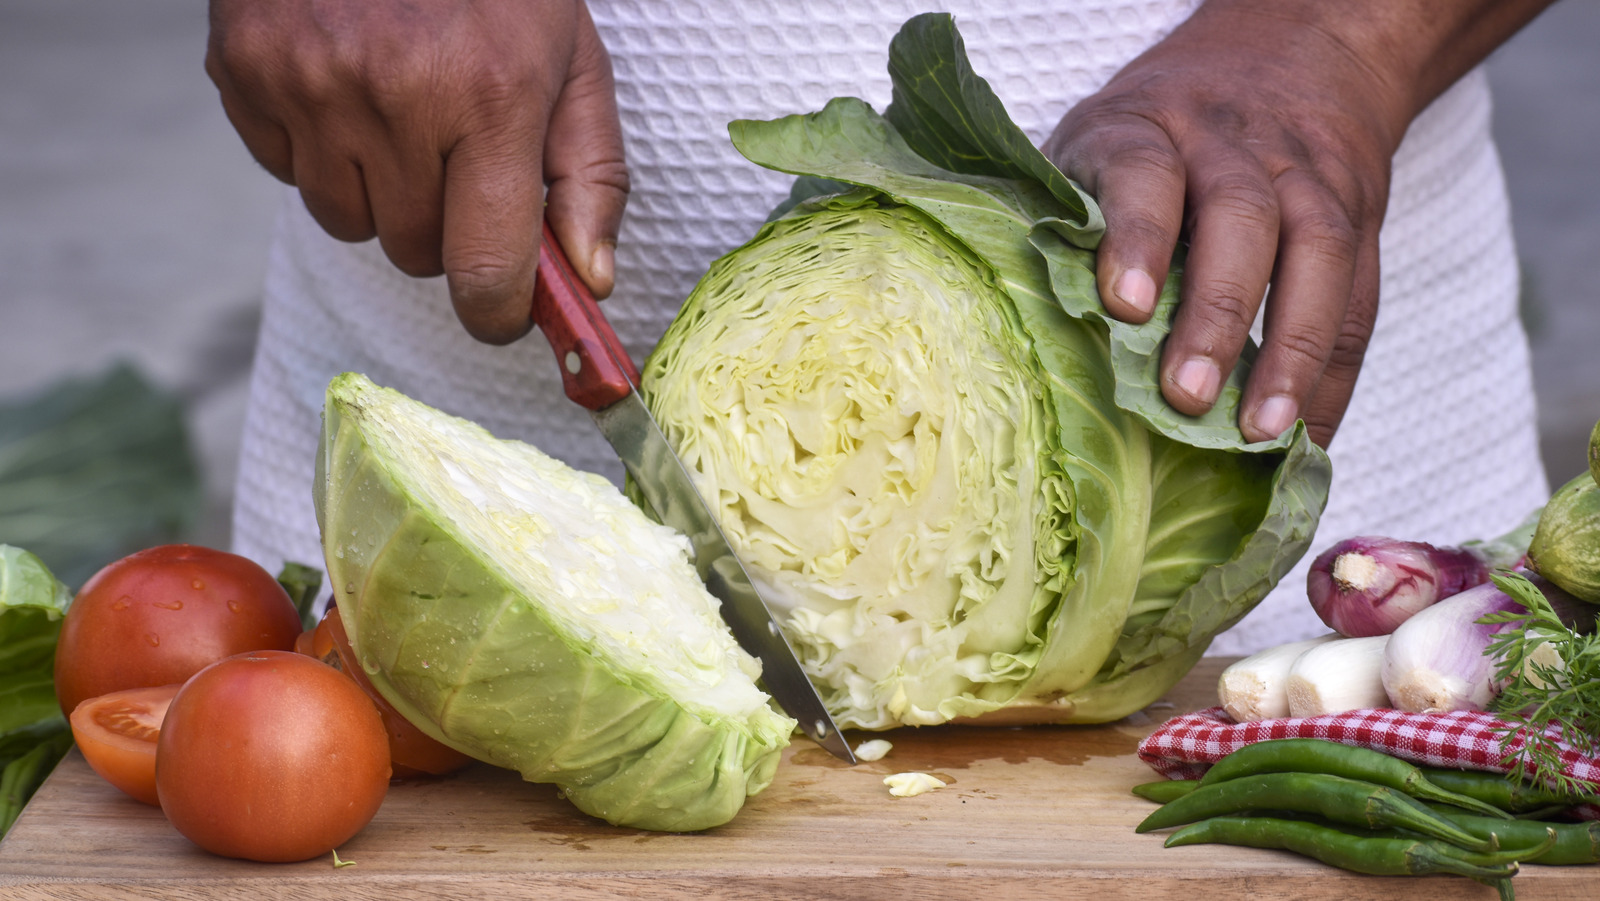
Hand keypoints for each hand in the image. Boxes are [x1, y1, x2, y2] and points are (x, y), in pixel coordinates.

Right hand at [206, 0, 627, 343]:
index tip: (507, 311)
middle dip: (445, 227)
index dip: (499, 312)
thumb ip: (590, 176)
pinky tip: (345, 83)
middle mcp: (394, 97)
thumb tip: (589, 283)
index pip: (485, 271)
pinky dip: (318, 148)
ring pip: (348, 222)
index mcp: (488, 97)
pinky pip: (285, 172)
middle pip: (415, 255)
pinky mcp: (244, 70)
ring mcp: (308, 84)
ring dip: (380, 191)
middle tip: (457, 152)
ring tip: (401, 108)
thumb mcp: (571, 59)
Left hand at [1044, 0, 1549, 446]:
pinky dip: (1333, 373)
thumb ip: (1069, 220)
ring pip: (1317, 254)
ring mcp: (1305, 177)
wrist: (1291, 52)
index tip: (1127, 306)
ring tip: (1265, 431)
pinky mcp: (1357, 215)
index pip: (1144, 170)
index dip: (1137, 235)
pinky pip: (1357, 297)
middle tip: (1189, 396)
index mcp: (1149, 127)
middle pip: (1240, 218)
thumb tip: (1026, 334)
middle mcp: (1233, 144)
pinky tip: (1310, 434)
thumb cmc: (1159, 128)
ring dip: (1292, 351)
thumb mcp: (1096, 142)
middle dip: (1217, 314)